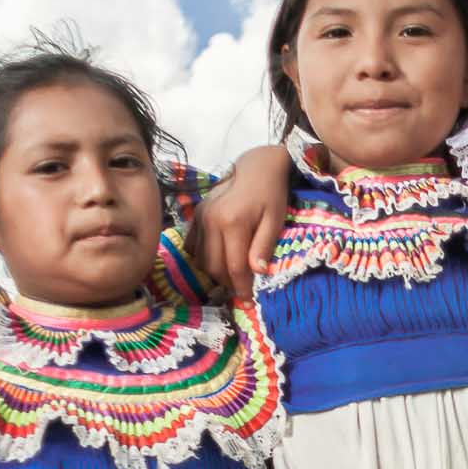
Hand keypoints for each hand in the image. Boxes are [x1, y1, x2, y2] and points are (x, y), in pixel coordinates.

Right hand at [194, 145, 292, 294]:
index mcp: (233, 222)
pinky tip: (218, 260)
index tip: (248, 302)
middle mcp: (211, 221)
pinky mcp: (196, 215)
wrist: (256, 166)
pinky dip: (203, 258)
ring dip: (215, 273)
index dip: (241, 288)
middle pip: (214, 266)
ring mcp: (200, 217)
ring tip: (233, 276)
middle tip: (243, 290)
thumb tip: (257, 273)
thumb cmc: (271, 193)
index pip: (234, 267)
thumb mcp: (275, 219)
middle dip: (228, 283)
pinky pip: (192, 246)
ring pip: (201, 259)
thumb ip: (263, 246)